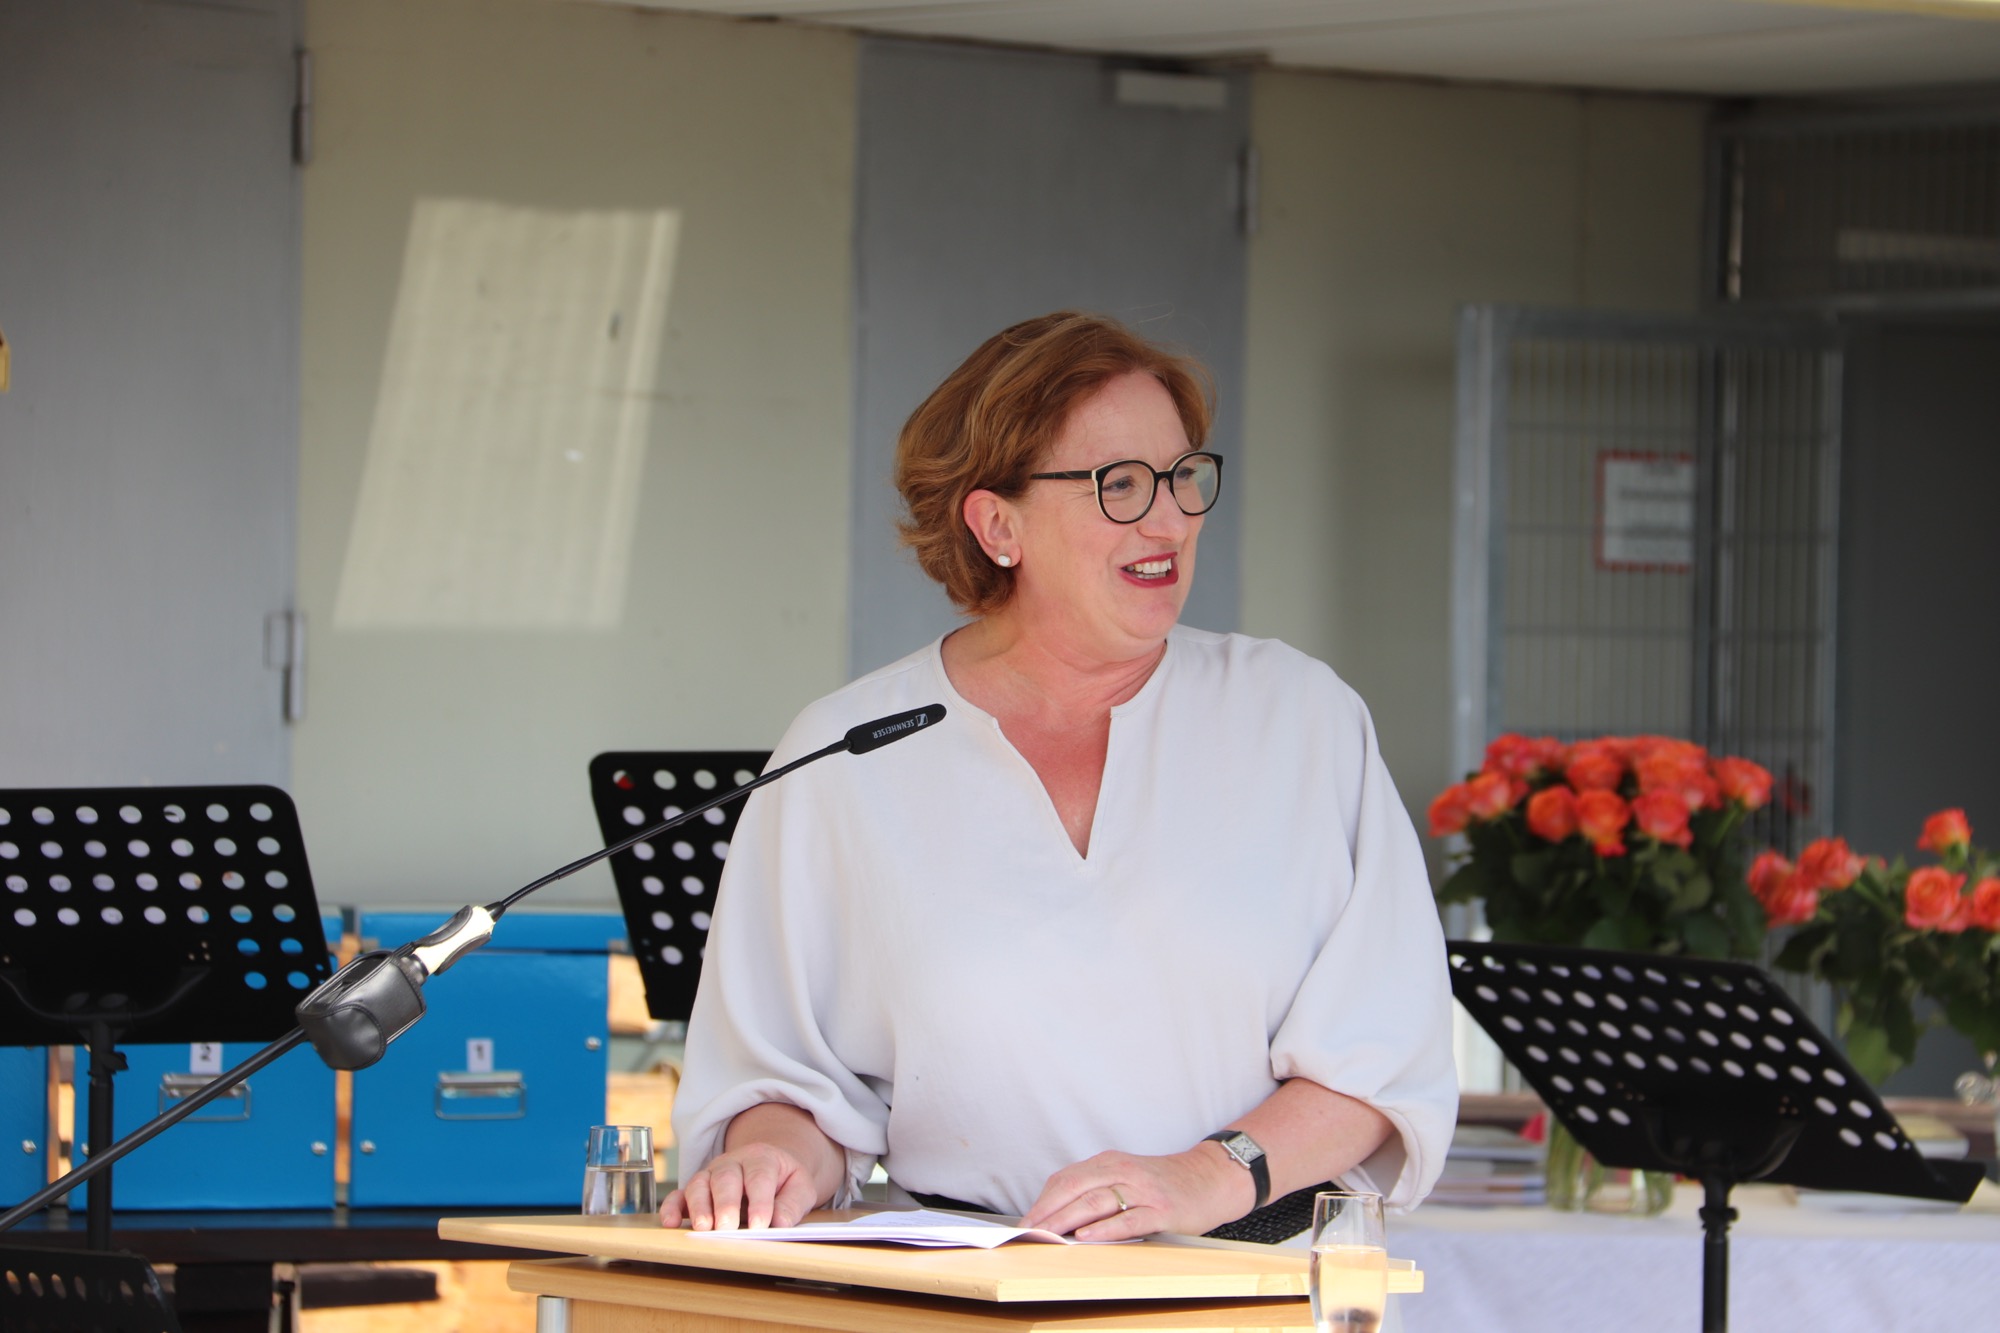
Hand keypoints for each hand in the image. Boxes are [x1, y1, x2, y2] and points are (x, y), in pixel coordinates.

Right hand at [659, 1141, 820, 1230]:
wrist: (770, 1166)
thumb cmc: (784, 1181)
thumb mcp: (800, 1187)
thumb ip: (793, 1204)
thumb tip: (781, 1223)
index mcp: (762, 1159)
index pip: (759, 1177)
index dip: (759, 1202)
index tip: (760, 1226)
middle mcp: (732, 1164)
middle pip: (726, 1179)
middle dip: (725, 1204)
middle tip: (727, 1228)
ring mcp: (710, 1175)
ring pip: (699, 1184)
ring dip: (699, 1207)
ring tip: (703, 1228)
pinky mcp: (695, 1189)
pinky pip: (678, 1195)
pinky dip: (671, 1207)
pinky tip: (670, 1223)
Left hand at [1020, 1145, 1252, 1240]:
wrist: (1209, 1179)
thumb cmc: (1161, 1184)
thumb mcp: (1125, 1177)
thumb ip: (1096, 1190)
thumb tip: (1056, 1216)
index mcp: (1109, 1163)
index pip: (1066, 1180)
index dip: (1042, 1201)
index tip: (1023, 1222)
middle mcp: (1122, 1171)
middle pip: (1075, 1189)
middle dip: (1047, 1212)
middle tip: (1026, 1232)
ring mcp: (1142, 1191)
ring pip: (1096, 1202)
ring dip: (1067, 1219)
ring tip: (1046, 1234)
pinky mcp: (1160, 1210)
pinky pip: (1127, 1219)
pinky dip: (1105, 1228)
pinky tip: (1086, 1236)